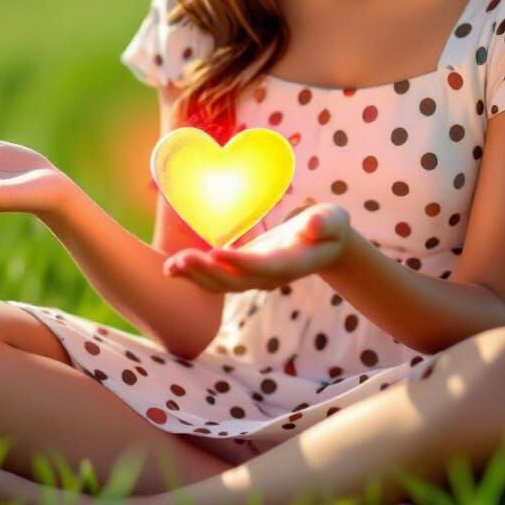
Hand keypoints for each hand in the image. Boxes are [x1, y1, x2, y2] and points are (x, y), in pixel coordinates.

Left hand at [163, 203, 349, 292]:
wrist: (324, 245)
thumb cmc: (328, 226)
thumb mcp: (333, 219)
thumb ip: (325, 223)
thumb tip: (311, 227)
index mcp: (292, 263)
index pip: (265, 266)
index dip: (241, 263)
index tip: (217, 253)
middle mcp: (270, 276)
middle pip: (236, 282)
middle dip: (208, 272)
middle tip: (182, 259)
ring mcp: (255, 278)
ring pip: (222, 285)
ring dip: (196, 276)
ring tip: (171, 266)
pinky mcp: (243, 273)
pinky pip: (216, 280)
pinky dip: (194, 276)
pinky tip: (172, 268)